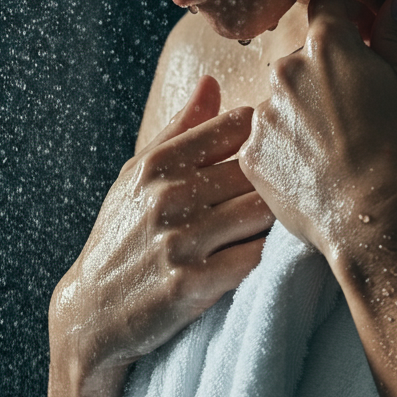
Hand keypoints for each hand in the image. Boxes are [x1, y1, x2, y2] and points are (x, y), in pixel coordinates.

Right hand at [51, 75, 273, 378]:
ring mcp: (179, 242)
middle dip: (280, 181)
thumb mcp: (135, 179)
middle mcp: (167, 198)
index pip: (236, 126)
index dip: (266, 137)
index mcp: (156, 165)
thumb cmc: (121, 240)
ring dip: (280, 219)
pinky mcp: (192, 285)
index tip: (281, 151)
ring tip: (293, 224)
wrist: (92, 314)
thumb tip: (212, 82)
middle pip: (255, 171)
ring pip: (260, 213)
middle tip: (304, 190)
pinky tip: (277, 257)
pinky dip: (271, 256)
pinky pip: (253, 258)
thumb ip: (178, 132)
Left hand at [240, 0, 396, 258]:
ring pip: (279, 101)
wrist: (372, 216)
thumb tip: (395, 1)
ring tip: (330, 148)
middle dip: (320, 74)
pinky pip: (264, 141)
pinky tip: (310, 170)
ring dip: (299, 113)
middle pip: (299, 58)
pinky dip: (282, 150)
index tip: (359, 38)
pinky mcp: (251, 154)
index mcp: (327, 45)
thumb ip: (395, 39)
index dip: (344, 18)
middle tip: (349, 111)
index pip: (326, 6)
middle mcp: (285, 71)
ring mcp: (263, 114)